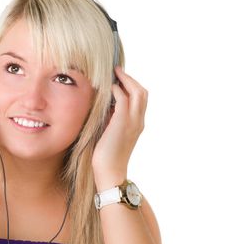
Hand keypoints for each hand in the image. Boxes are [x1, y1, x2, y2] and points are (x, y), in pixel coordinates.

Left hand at [92, 66, 147, 189]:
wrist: (109, 172)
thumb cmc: (105, 156)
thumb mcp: (109, 133)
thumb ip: (109, 119)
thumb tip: (100, 106)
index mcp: (136, 124)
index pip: (140, 99)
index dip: (131, 87)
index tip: (118, 79)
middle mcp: (138, 121)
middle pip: (142, 92)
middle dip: (130, 79)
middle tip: (117, 71)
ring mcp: (133, 122)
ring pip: (138, 92)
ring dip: (126, 80)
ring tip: (114, 74)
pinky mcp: (122, 123)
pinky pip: (123, 100)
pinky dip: (117, 90)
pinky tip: (108, 87)